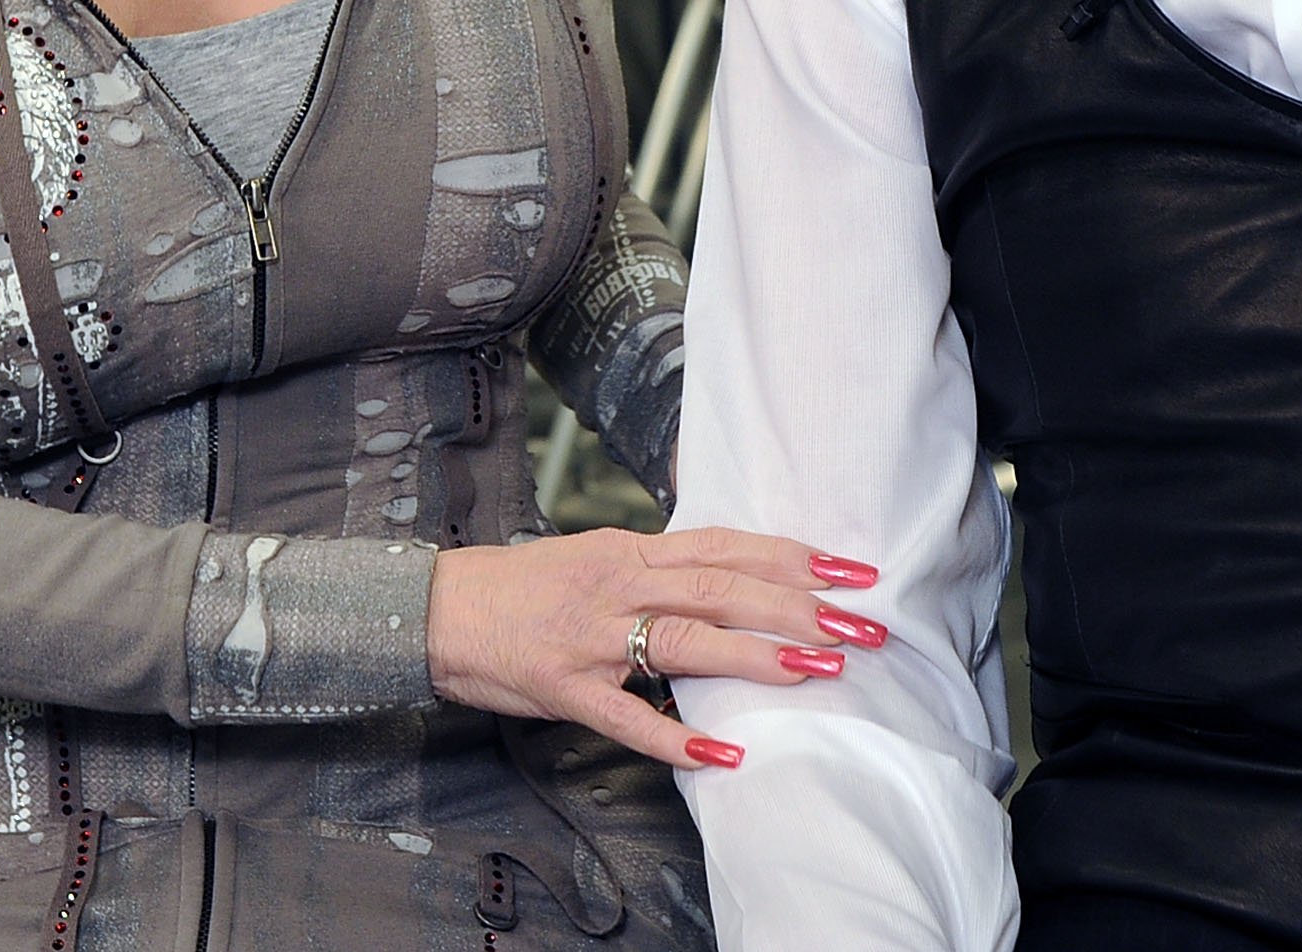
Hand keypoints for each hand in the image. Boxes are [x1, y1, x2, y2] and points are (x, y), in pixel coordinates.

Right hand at [426, 526, 883, 770]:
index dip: (792, 555)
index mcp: (631, 551)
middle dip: (797, 605)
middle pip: (721, 588)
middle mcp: (619, 585)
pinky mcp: (567, 690)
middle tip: (860, 626)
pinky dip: (676, 740)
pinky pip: (627, 718)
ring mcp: (593, 638)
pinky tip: (723, 756)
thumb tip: (728, 568)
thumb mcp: (596, 555)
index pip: (726, 546)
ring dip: (755, 656)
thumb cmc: (525, 586)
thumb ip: (659, 563)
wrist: (441, 610)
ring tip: (816, 670)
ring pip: (685, 640)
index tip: (851, 568)